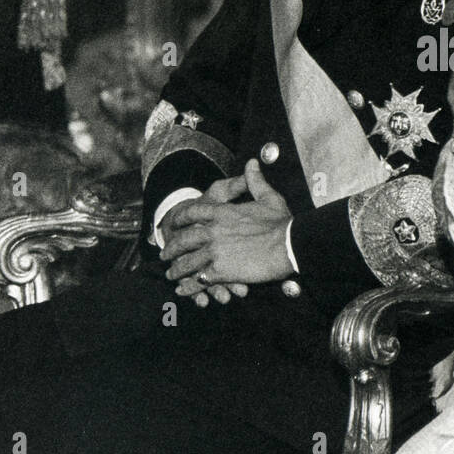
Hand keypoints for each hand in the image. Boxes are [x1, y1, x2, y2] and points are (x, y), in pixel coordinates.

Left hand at [159, 160, 292, 304]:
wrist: (289, 245)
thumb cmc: (281, 221)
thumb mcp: (268, 196)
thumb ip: (255, 180)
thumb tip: (252, 163)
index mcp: (222, 213)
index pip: (194, 212)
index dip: (181, 217)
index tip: (174, 222)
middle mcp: (213, 231)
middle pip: (184, 239)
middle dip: (172, 247)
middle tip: (165, 253)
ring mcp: (215, 252)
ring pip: (188, 262)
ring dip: (177, 269)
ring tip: (171, 274)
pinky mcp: (221, 272)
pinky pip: (199, 280)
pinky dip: (189, 286)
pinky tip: (182, 290)